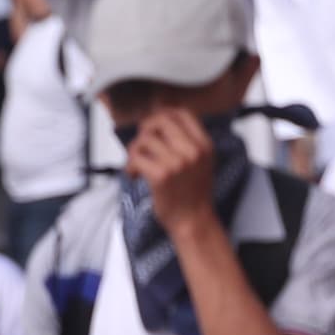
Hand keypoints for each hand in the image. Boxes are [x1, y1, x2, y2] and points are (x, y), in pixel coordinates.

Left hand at [123, 106, 220, 236]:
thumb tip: (159, 117)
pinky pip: (136, 158)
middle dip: (145, 130)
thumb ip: (186, 141)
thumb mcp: (200, 161)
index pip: (182, 113)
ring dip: (134, 152)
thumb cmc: (191, 193)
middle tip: (141, 145)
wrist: (193, 220)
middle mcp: (193, 151)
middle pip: (161, 121)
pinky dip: (130, 166)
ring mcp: (178, 163)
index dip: (162, 114)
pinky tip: (134, 175)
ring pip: (144, 140)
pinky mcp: (162, 176)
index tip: (152, 127)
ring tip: (137, 166)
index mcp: (204, 144)